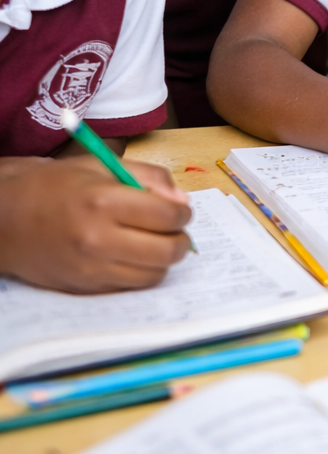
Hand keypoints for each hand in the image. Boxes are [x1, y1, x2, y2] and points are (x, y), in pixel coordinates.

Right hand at [0, 156, 192, 292]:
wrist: (7, 219)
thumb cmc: (55, 187)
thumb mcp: (102, 165)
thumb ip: (149, 177)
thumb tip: (182, 202)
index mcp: (104, 202)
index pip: (168, 216)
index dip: (183, 212)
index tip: (180, 210)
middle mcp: (99, 239)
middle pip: (167, 251)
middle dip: (180, 239)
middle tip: (175, 230)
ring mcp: (92, 269)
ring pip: (153, 275)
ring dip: (163, 259)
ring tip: (155, 242)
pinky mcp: (86, 288)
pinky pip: (131, 286)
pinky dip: (140, 272)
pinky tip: (132, 255)